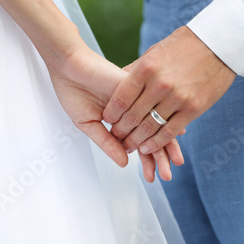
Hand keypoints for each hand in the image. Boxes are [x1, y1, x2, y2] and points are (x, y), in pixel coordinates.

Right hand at [45, 40, 183, 180]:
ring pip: (154, 124)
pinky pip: (153, 106)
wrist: (67, 67)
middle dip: (160, 157)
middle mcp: (133, 110)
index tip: (153, 177)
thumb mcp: (88, 124)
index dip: (146, 159)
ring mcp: (136, 99)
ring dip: (164, 145)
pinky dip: (163, 121)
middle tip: (166, 176)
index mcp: (121, 119)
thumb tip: (125, 162)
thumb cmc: (74, 92)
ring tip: (172, 165)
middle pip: (151, 136)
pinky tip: (176, 135)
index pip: (138, 142)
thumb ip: (107, 142)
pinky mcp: (137, 89)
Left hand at [103, 26, 235, 154]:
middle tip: (116, 137)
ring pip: (149, 128)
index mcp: (147, 68)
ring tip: (129, 146)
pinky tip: (148, 148)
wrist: (218, 43)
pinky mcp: (193, 109)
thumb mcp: (155, 52)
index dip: (111, 113)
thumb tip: (116, 83)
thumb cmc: (184, 46)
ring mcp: (178, 98)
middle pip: (132, 116)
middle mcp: (160, 84)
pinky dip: (156, 143)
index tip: (107, 119)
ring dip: (136, 141)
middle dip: (121, 131)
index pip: (121, 98)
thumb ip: (136, 70)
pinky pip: (169, 132)